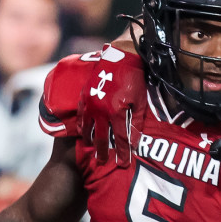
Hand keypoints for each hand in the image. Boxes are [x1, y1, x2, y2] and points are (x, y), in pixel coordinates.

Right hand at [79, 49, 145, 165]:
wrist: (119, 58)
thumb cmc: (134, 80)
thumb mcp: (139, 101)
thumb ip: (136, 121)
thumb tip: (135, 140)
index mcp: (117, 112)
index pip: (121, 139)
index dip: (123, 153)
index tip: (123, 164)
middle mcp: (101, 111)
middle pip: (102, 137)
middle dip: (103, 152)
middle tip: (103, 163)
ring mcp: (90, 104)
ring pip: (87, 128)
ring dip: (89, 140)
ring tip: (91, 150)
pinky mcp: (84, 96)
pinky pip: (80, 115)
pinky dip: (81, 125)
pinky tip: (82, 132)